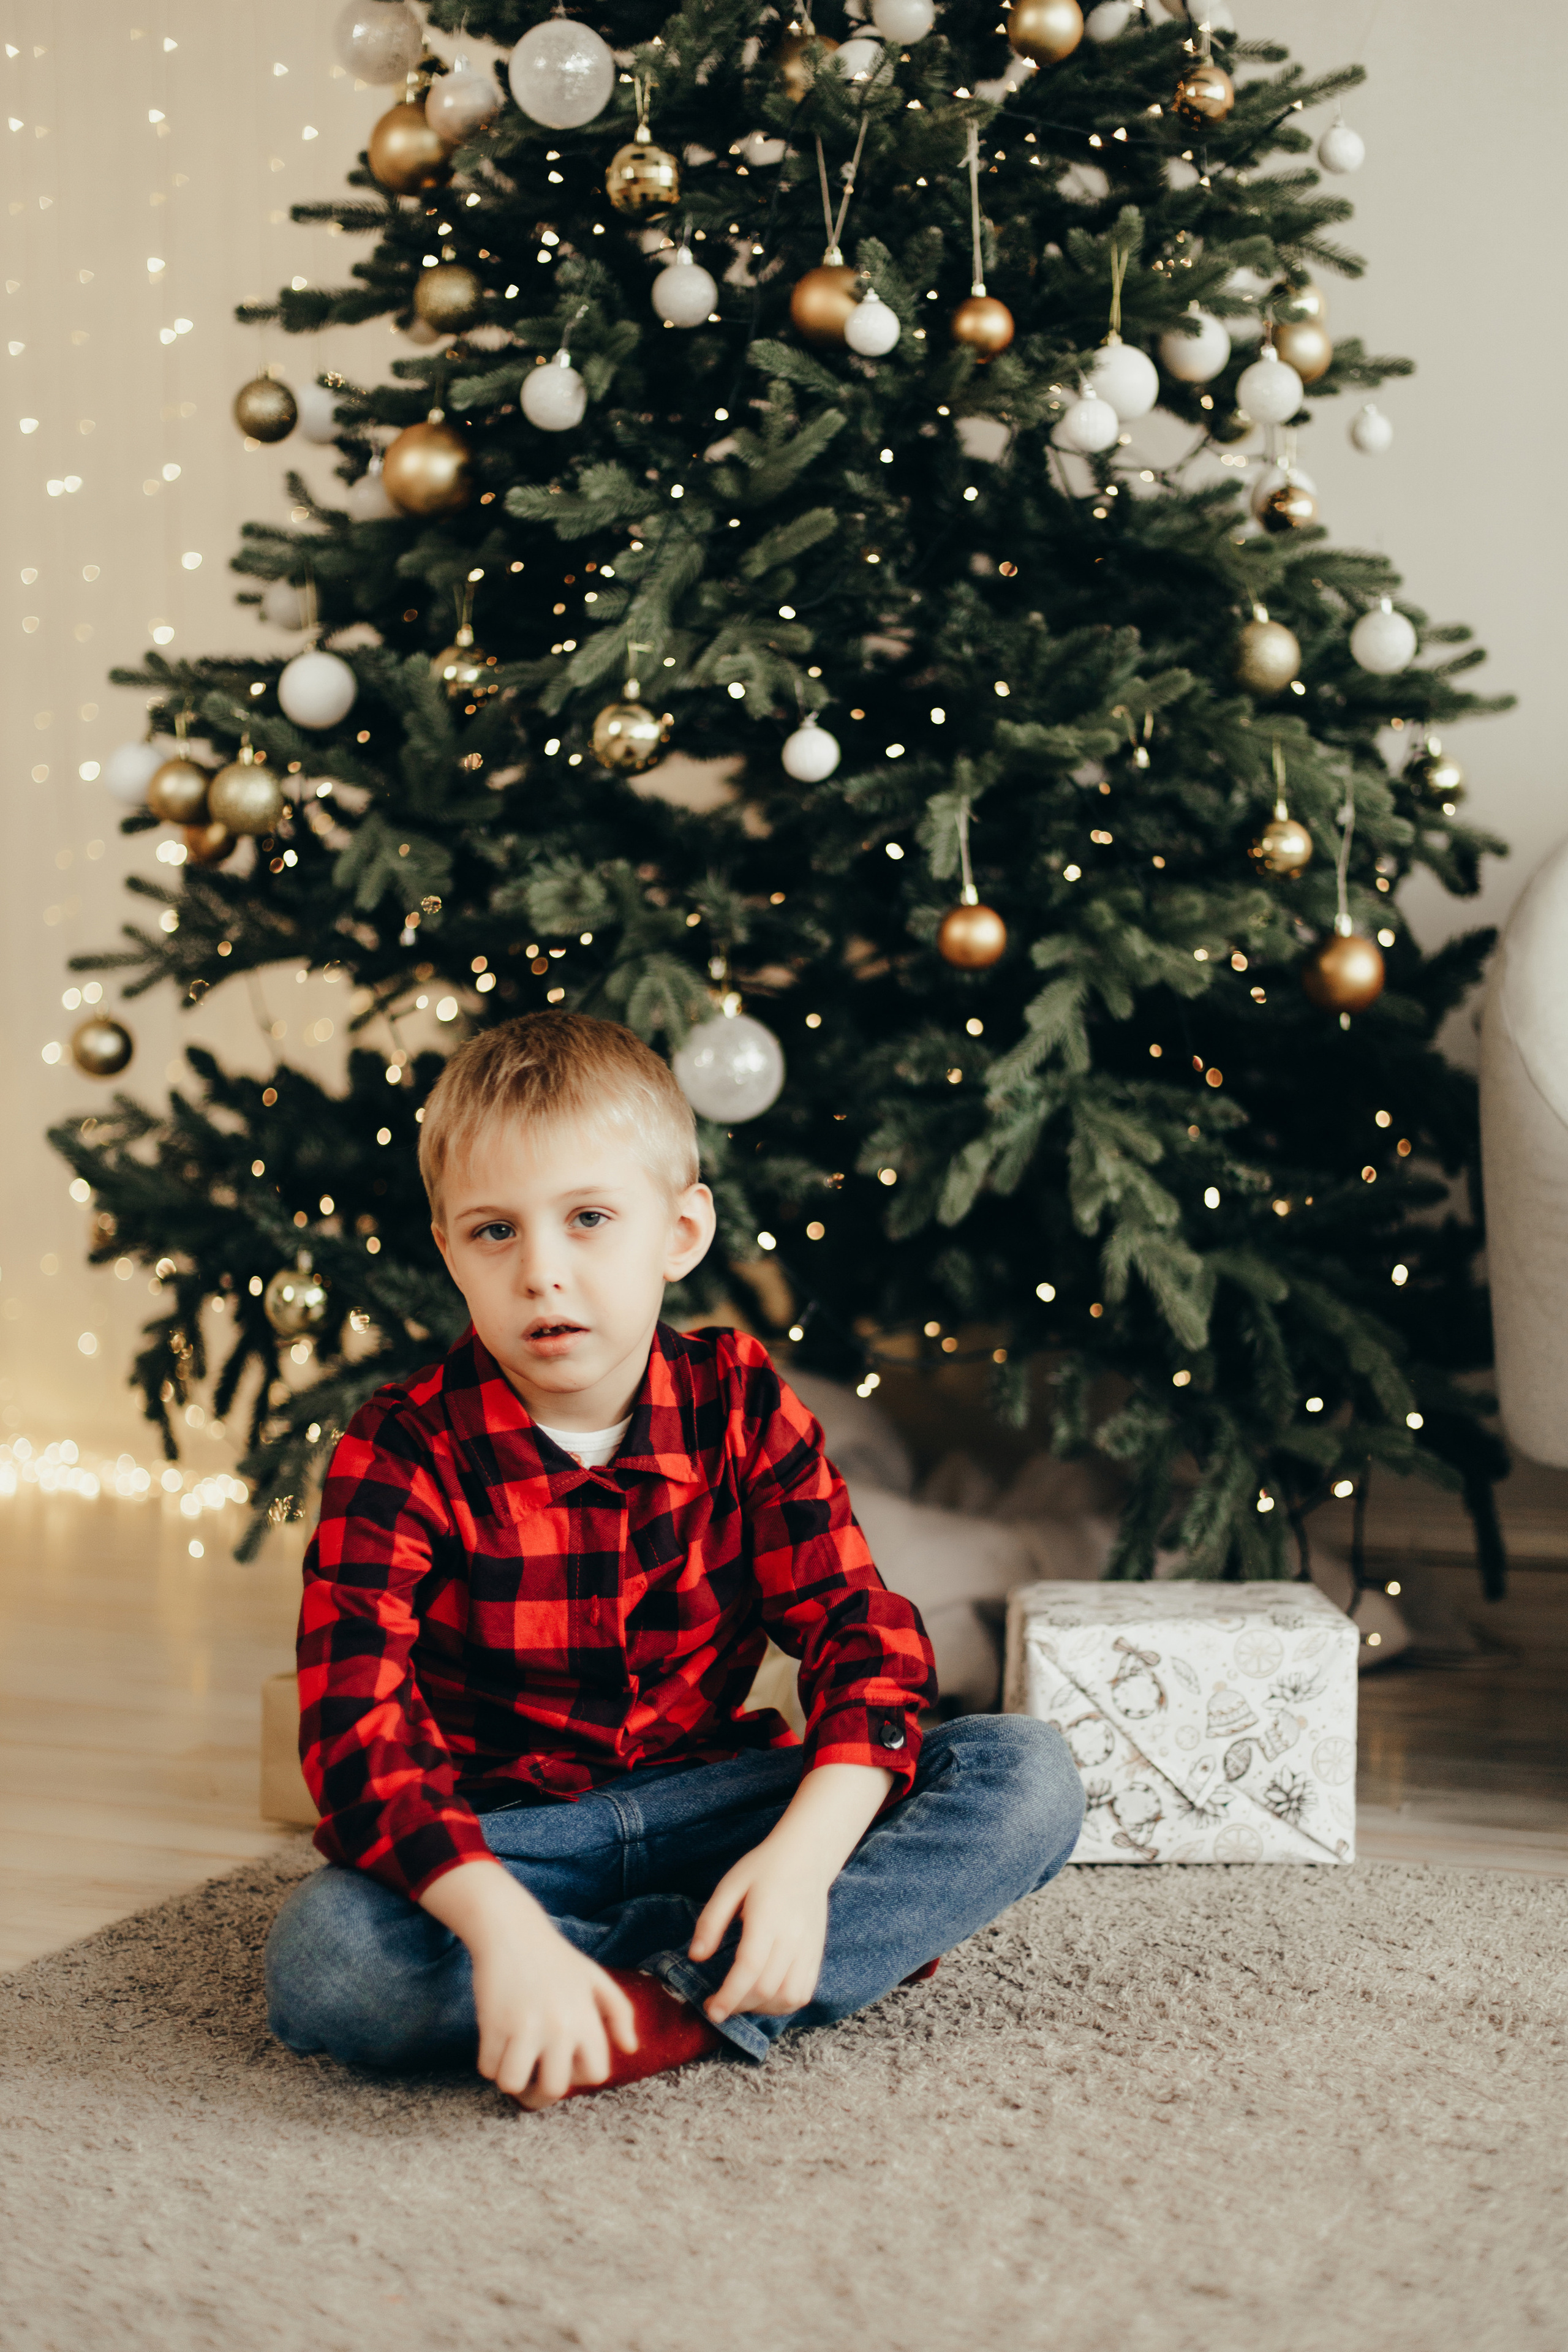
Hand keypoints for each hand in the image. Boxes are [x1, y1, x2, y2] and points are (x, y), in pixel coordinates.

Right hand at [421, 1860, 637, 2108]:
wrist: (512, 1930)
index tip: (564, 2064)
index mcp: (587, 2018)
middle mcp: (559, 2026)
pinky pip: (487, 2068)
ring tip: (512, 2061)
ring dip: (510, 2078)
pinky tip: (496, 2041)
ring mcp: (525, 2026)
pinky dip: (489, 2061)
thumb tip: (630, 2048)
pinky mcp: (493, 2024)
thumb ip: (619, 2012)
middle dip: (540, 2092)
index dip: (578, 2075)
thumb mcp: (595, 1978)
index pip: (595, 2074)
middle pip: (553, 2089)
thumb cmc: (555, 1957)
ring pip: (513, 2085)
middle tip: (532, 2078)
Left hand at [688, 1840, 830, 2023]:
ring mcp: (809, 1947)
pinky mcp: (817, 1953)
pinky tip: (765, 1998)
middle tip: (719, 2004)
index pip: (749, 1968)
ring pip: (788, 1996)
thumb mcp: (729, 1885)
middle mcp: (792, 1937)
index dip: (729, 1996)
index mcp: (767, 1918)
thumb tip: (695, 1956)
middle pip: (766, 1988)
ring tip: (741, 2001)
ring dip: (762, 2009)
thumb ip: (711, 1921)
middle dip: (739, 2005)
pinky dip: (784, 2004)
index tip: (712, 2010)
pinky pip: (804, 1992)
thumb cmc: (763, 1868)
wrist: (807, 1856)